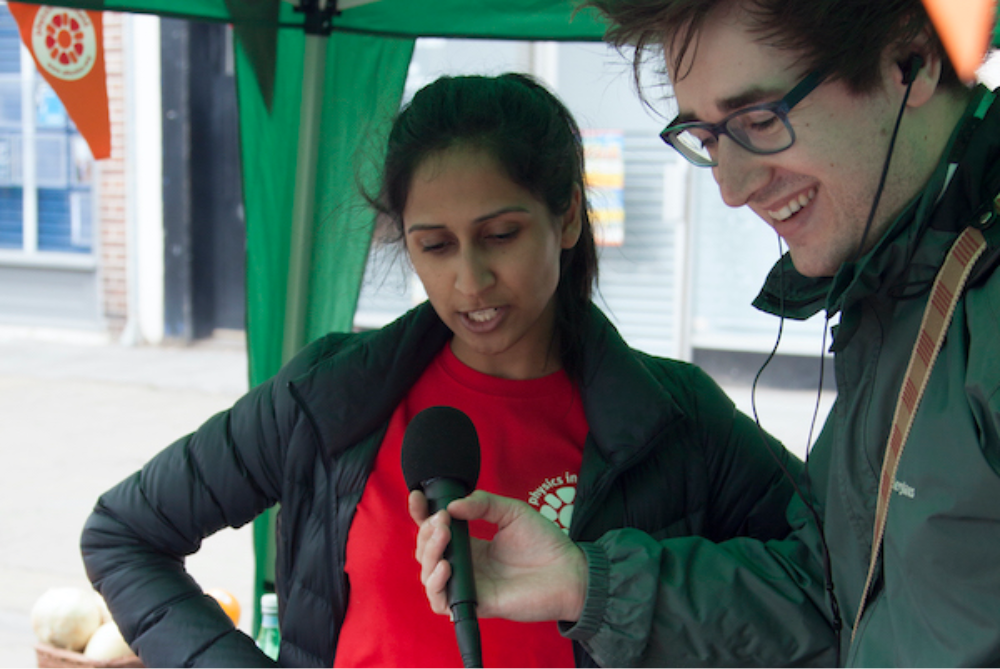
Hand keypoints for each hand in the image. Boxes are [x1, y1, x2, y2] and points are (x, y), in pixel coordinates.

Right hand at [409, 489, 586, 622]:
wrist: (569, 571)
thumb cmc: (544, 542)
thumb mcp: (512, 511)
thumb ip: (483, 504)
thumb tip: (452, 506)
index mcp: (471, 544)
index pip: (436, 530)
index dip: (422, 515)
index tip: (417, 497)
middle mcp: (465, 564)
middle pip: (425, 551)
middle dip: (426, 532)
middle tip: (442, 519)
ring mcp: (468, 584)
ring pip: (427, 575)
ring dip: (428, 554)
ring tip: (444, 536)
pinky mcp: (475, 602)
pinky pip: (441, 600)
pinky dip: (436, 584)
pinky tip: (446, 566)